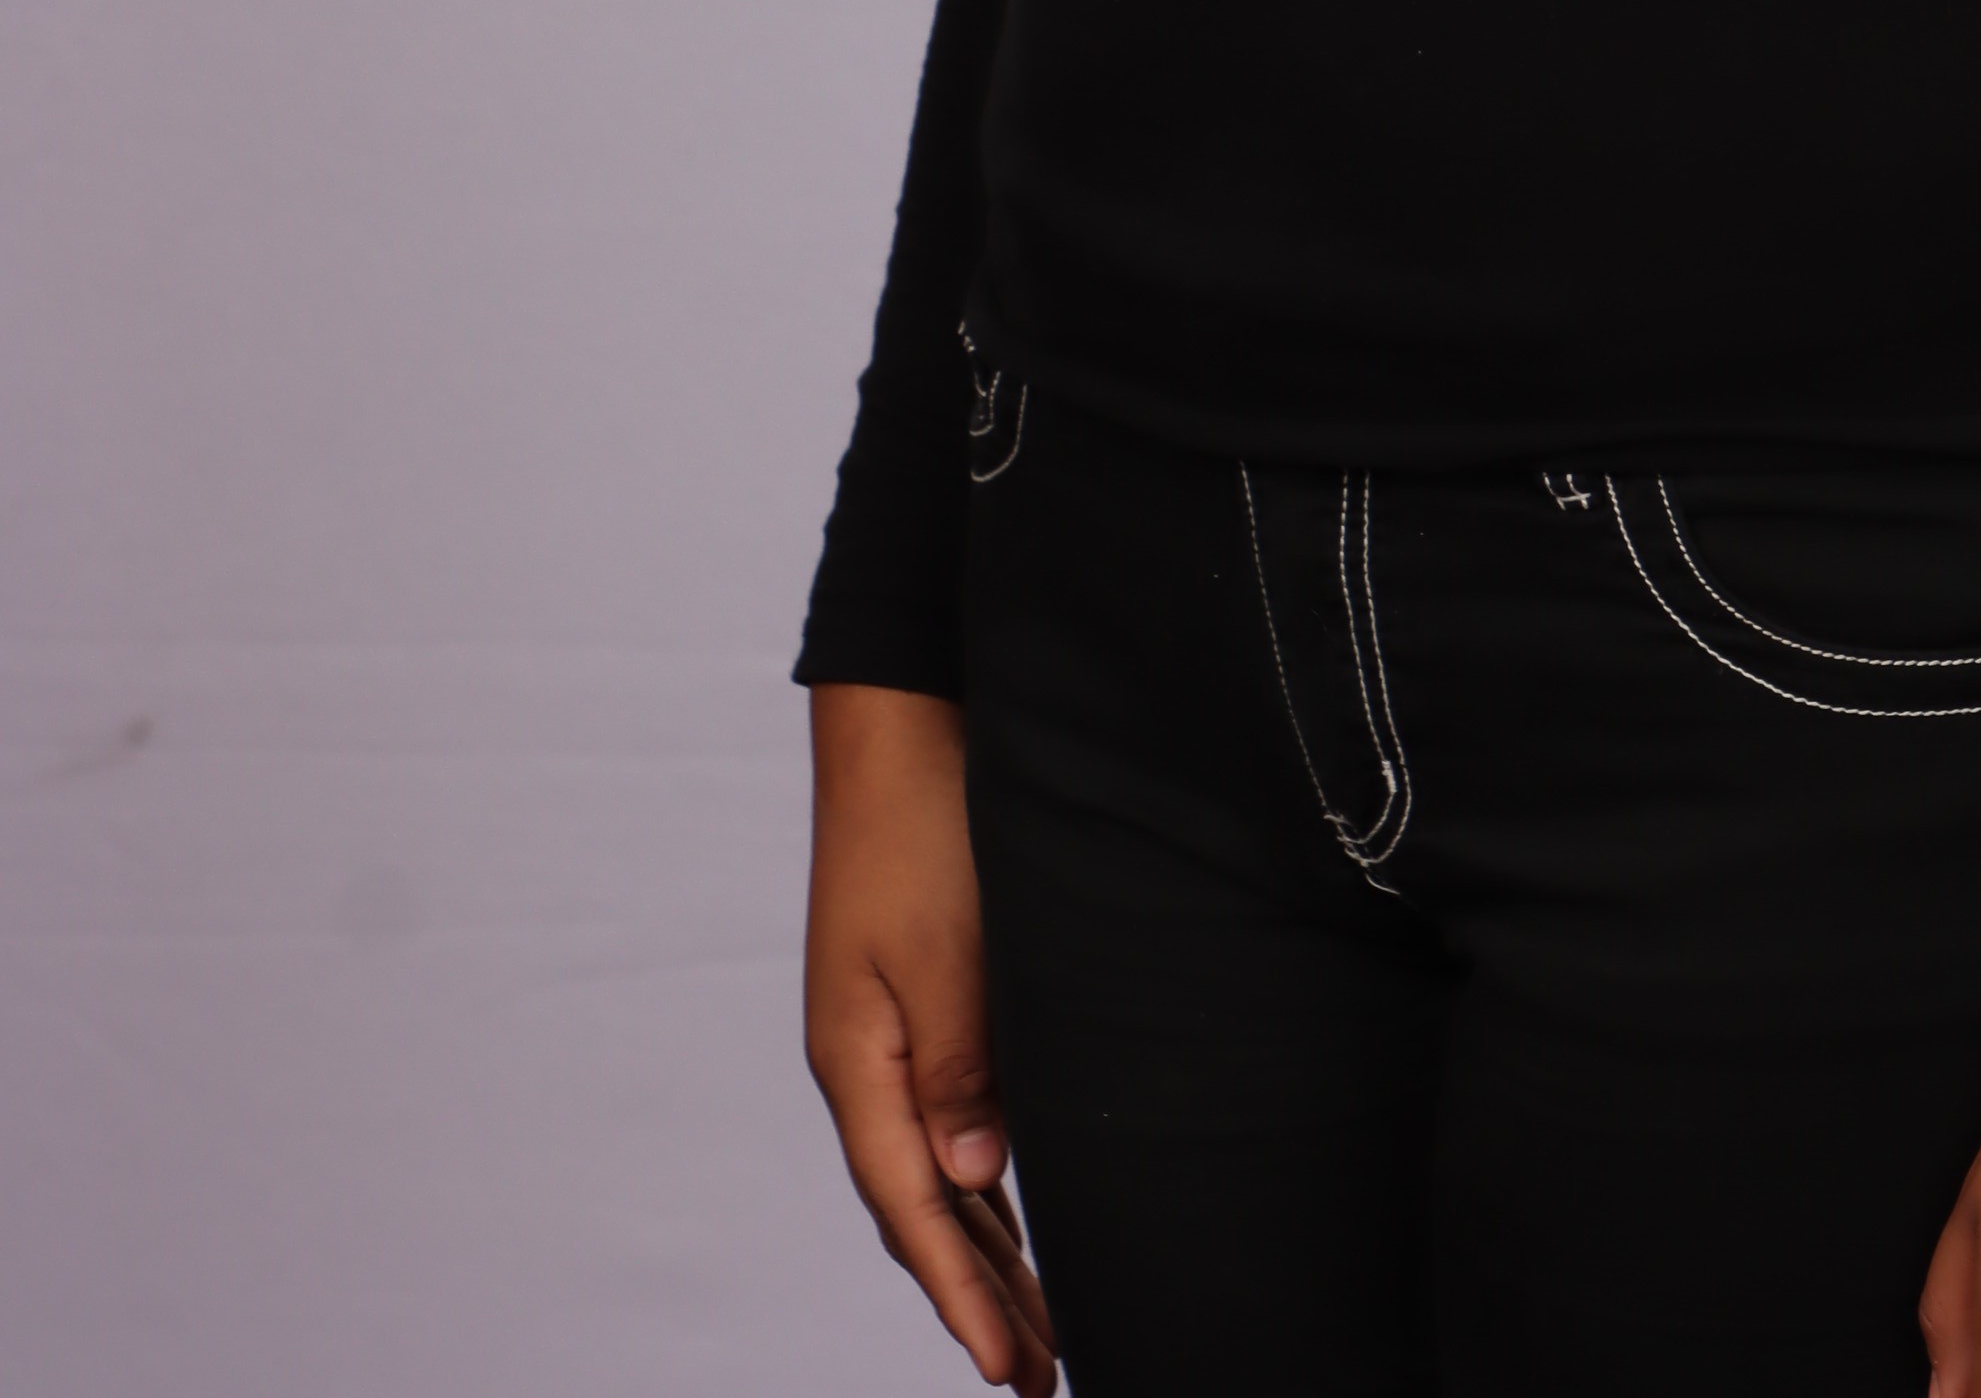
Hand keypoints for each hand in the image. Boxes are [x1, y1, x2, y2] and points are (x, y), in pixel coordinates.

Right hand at [804, 682, 1057, 1397]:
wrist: (902, 725)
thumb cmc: (922, 825)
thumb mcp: (944, 948)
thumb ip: (960, 1065)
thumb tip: (974, 1179)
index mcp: (859, 1061)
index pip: (914, 1208)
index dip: (961, 1295)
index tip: (1008, 1372)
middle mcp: (870, 1064)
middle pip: (925, 1210)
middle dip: (982, 1300)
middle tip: (1041, 1381)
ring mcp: (891, 1037)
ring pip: (942, 1175)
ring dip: (989, 1253)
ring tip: (1043, 1332)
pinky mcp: (923, 1005)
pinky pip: (954, 1126)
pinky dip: (988, 1188)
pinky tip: (1020, 1216)